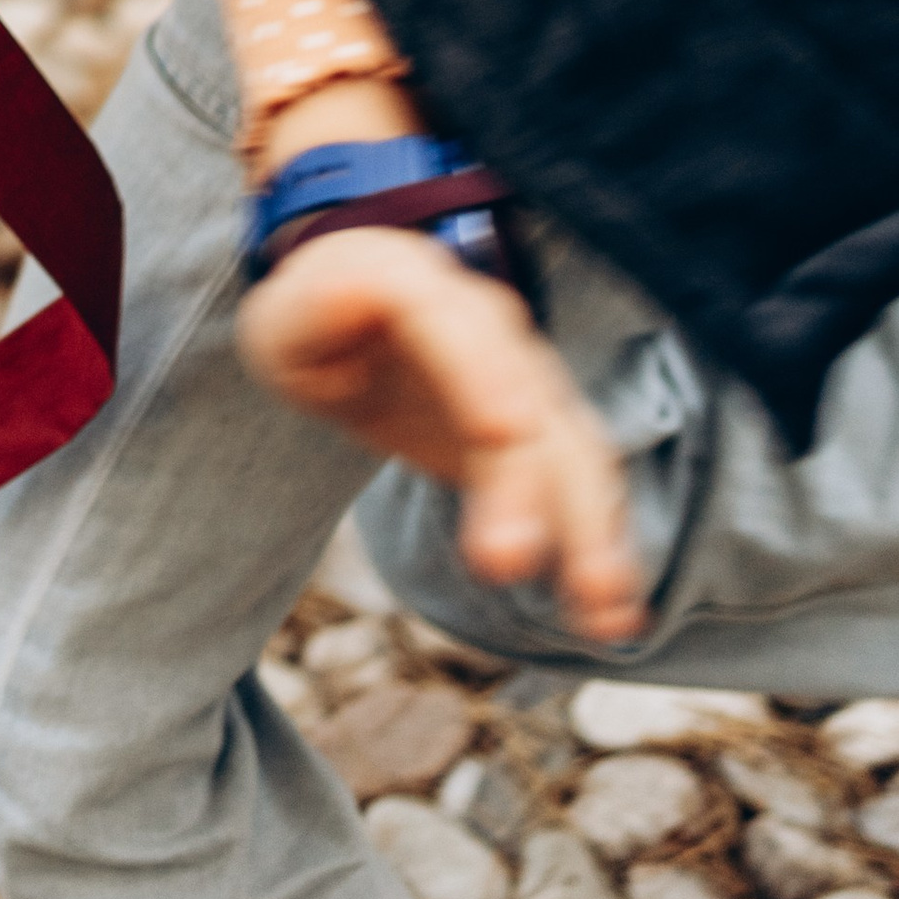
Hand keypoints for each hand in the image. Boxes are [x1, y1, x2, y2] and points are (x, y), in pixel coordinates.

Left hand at [238, 227, 645, 643]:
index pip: (458, 329)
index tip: (510, 433)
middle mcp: (487, 325)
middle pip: (525, 398)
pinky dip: (602, 545)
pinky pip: (583, 486)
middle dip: (527, 480)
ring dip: (592, 526)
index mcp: (415, 285)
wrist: (361, 328)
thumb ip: (317, 305)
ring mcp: (526, 378)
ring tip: (601, 608)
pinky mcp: (544, 436)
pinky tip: (612, 613)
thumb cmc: (314, 331)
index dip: (488, 377)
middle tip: (505, 561)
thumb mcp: (286, 321)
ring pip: (571, 448)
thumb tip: (348, 288)